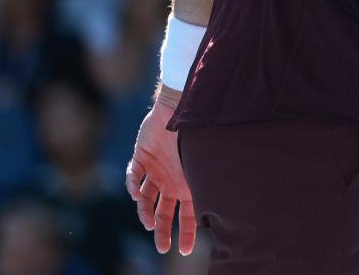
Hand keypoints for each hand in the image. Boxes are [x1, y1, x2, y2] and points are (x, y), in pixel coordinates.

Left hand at [126, 86, 196, 255]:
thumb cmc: (198, 134)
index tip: (183, 251)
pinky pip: (133, 176)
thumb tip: (226, 211)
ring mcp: (154, 170)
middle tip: (162, 247)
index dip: (186, 233)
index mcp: (188, 184)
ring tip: (146, 221)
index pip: (187, 215)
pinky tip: (135, 195)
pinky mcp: (141, 157)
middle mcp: (170, 181)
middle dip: (162, 230)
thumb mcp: (204, 165)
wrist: (183, 106)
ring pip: (145, 199)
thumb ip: (207, 185)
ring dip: (145, 212)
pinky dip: (132, 186)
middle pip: (164, 212)